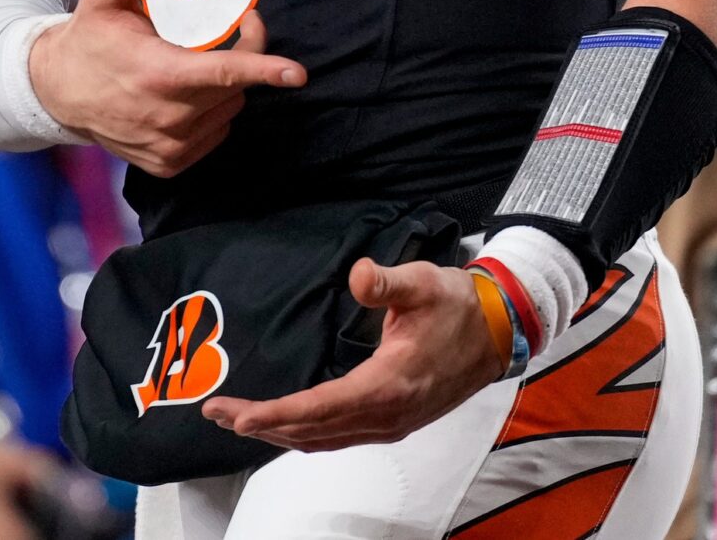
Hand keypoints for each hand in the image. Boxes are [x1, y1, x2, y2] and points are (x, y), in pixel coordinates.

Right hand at [27, 0, 304, 176]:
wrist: (58, 94)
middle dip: (245, 59)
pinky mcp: (169, 164)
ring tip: (196, 67)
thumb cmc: (90, 39)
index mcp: (160, 74)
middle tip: (236, 31)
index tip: (297, 73)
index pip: (223, 73)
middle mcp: (169, 117)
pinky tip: (186, 98)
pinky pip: (214, 135)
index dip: (263, 70)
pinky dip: (212, 116)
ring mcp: (170, 146)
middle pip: (235, 90)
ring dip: (226, 90)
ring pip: (229, 113)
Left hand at [202, 258, 503, 451]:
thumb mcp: (424, 282)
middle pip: (313, 430)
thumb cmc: (458, 306)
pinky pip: (339, 437)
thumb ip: (387, 282)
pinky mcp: (394, 421)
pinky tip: (285, 426)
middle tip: (217, 412)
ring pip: (324, 440)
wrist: (499, 332)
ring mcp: (392, 423)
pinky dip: (306, 435)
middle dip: (262, 424)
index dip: (276, 413)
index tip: (237, 414)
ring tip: (238, 420)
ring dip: (279, 433)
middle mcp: (387, 414)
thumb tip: (358, 275)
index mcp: (389, 385)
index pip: (320, 407)